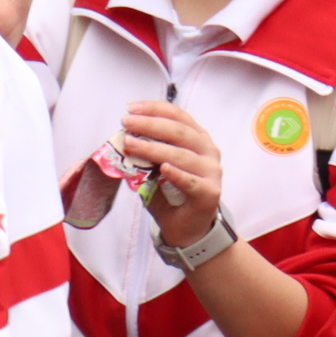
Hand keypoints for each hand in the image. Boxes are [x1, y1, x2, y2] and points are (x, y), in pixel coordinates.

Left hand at [117, 103, 229, 248]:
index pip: (179, 116)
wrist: (188, 228)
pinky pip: (190, 181)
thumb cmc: (171, 195)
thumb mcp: (156, 169)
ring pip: (181, 155)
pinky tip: (163, 169)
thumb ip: (147, 154)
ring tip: (131, 144)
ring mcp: (211, 172)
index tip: (132, 109)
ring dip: (153, 148)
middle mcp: (208, 152)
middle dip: (150, 125)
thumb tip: (123, 139)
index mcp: (198, 140)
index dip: (155, 109)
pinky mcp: (209, 193)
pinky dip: (176, 174)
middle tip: (127, 123)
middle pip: (180, 132)